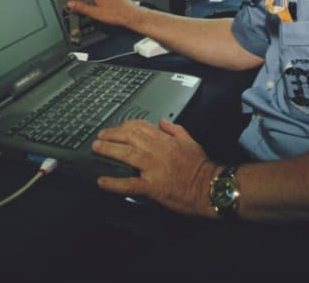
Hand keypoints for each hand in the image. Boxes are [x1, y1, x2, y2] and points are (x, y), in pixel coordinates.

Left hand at [91, 119, 219, 217]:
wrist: (211, 187)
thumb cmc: (202, 168)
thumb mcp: (190, 141)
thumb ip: (175, 129)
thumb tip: (162, 121)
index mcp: (166, 140)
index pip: (141, 127)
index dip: (125, 126)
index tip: (117, 127)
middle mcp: (157, 151)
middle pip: (130, 137)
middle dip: (112, 135)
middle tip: (99, 136)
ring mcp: (153, 168)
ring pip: (127, 154)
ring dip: (109, 150)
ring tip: (97, 148)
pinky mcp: (152, 186)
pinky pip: (129, 184)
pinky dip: (114, 183)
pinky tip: (102, 181)